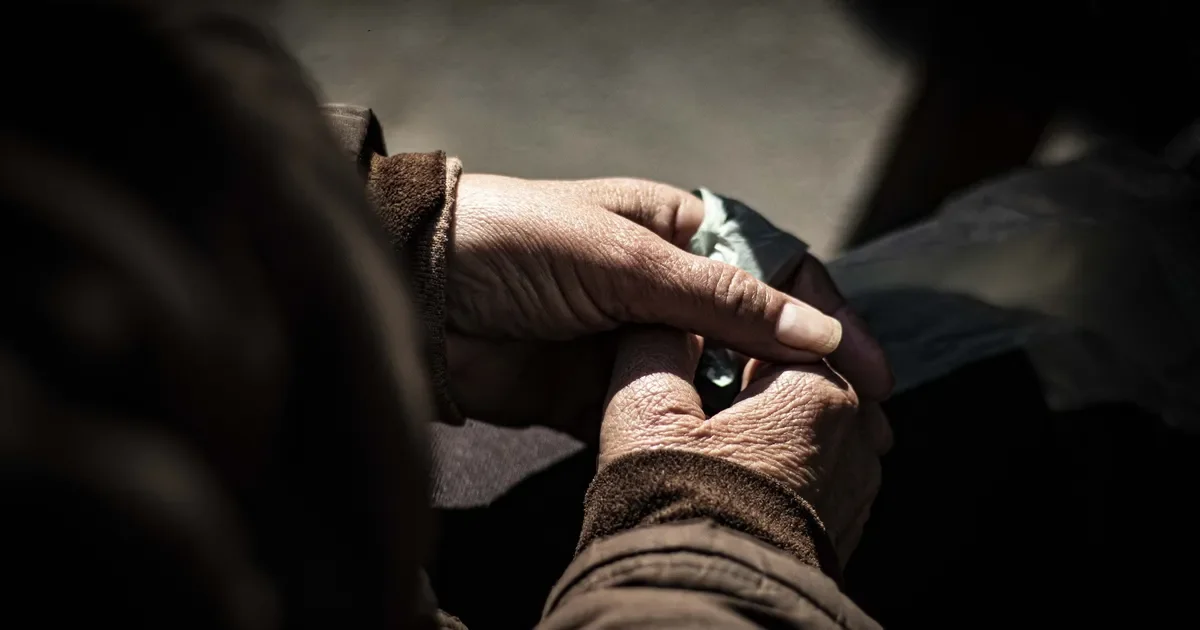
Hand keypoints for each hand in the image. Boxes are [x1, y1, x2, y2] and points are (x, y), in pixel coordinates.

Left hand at [447, 175, 892, 428]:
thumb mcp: (627, 259)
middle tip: (857, 428)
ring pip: (713, 382)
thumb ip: (721, 301)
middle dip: (803, 377)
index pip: (774, 272)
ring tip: (809, 456)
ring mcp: (634, 342)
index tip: (870, 371)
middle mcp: (663, 286)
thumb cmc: (519, 243)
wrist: (418, 291)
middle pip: (752, 335)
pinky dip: (697, 439)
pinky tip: (732, 462)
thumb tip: (819, 333)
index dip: (827, 317)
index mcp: (677, 231)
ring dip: (756, 415)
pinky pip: (665, 417)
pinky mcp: (600, 393)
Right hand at [599, 326, 891, 561]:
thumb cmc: (675, 510)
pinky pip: (819, 465)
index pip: (789, 315)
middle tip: (701, 384)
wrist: (703, 608)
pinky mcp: (845, 523)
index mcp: (819, 390)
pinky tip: (737, 473)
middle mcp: (857, 432)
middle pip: (805, 366)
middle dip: (756, 368)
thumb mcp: (645, 411)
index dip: (738, 312)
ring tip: (715, 434)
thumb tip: (664, 315)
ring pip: (816, 418)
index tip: (702, 324)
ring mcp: (857, 483)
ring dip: (773, 413)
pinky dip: (786, 457)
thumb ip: (656, 340)